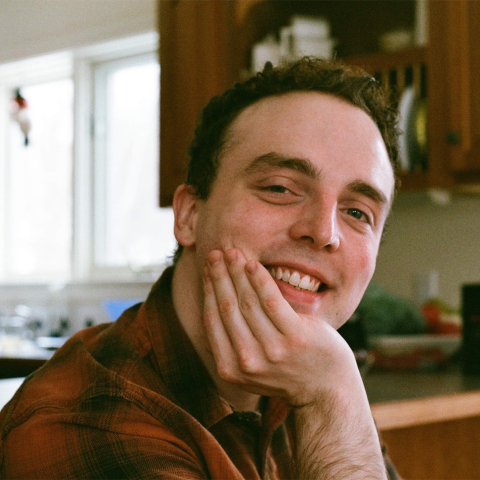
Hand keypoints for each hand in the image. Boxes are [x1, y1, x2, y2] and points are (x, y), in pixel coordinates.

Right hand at [202, 248, 358, 406]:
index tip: (207, 270)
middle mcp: (247, 361)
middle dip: (219, 276)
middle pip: (227, 307)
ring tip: (233, 253)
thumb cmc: (286, 368)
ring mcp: (272, 351)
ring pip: (247, 301)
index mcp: (230, 368)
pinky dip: (259, 279)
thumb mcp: (251, 364)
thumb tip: (213, 302)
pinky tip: (252, 264)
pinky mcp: (295, 337)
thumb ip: (232, 341)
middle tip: (215, 254)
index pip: (212, 320)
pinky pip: (271, 300)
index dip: (208, 290)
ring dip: (237, 272)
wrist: (325, 388)